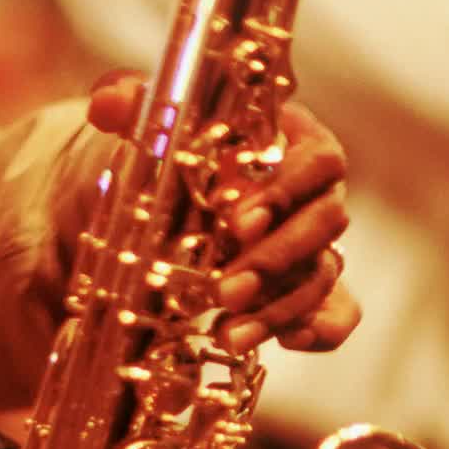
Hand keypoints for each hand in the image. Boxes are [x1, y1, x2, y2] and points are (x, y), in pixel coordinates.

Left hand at [87, 73, 362, 353]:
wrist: (160, 195)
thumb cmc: (172, 147)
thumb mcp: (152, 121)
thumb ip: (134, 103)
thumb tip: (110, 105)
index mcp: (292, 140)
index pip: (320, 159)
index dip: (288, 192)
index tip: (239, 221)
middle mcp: (313, 193)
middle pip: (327, 223)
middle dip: (276, 261)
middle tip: (226, 290)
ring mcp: (316, 243)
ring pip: (322, 275)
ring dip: (280, 308)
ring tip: (229, 334)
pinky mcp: (310, 287)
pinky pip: (337, 312)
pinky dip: (323, 330)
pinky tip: (288, 345)